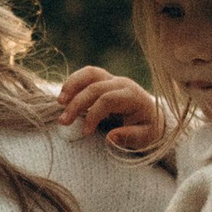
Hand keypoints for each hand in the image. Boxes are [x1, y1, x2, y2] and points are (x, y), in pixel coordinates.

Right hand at [55, 65, 171, 156]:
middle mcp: (122, 84)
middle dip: (77, 104)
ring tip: (59, 102)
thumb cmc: (148, 129)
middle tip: (63, 122)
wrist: (153, 116)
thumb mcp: (145, 137)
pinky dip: (73, 83)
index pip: (108, 99)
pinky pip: (86, 75)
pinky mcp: (104, 80)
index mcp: (132, 96)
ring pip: (90, 73)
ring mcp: (112, 79)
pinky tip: (63, 97)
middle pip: (95, 87)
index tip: (85, 132)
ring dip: (72, 86)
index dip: (93, 114)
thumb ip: (130, 137)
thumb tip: (110, 137)